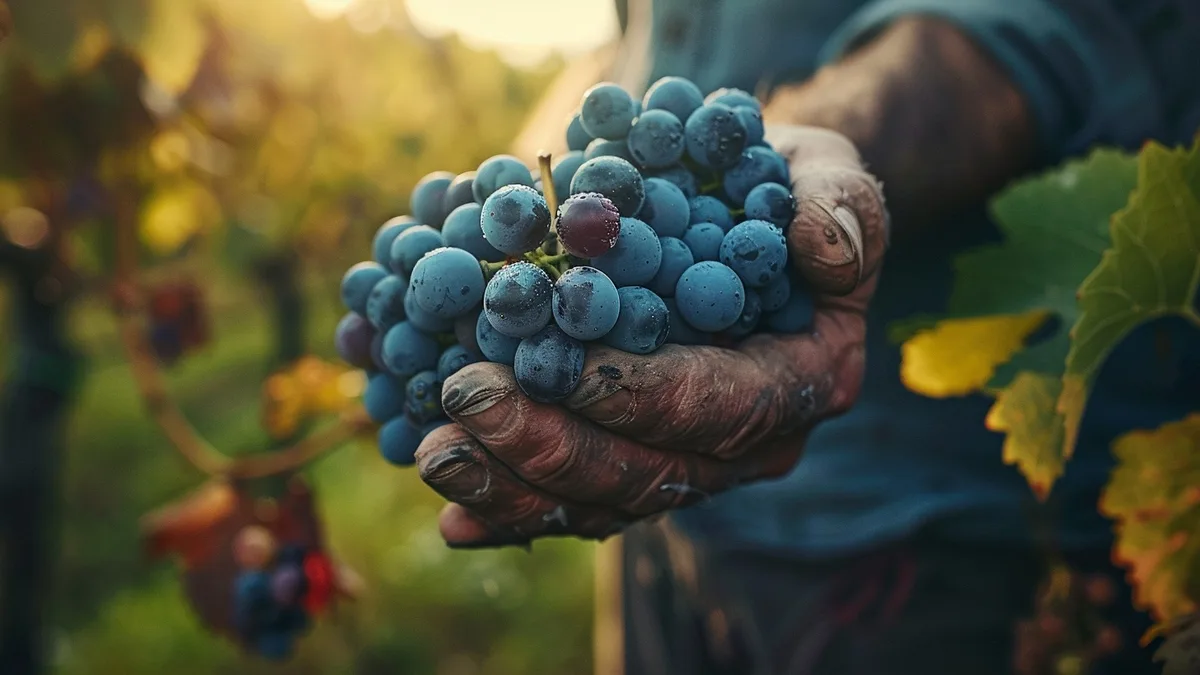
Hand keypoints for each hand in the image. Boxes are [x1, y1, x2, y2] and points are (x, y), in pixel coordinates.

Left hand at [415, 126, 888, 547]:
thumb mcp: (829, 176)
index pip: (720, 406)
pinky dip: (512, 509)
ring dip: (514, 484)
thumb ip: (843, 208)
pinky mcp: (635, 462)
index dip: (639, 396)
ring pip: (602, 501)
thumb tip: (822, 247)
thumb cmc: (787, 190)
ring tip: (436, 453)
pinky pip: (574, 504)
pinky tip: (450, 513)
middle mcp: (747, 443)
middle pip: (649, 471)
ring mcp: (688, 464)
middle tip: (467, 398)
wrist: (750, 221)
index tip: (559, 365)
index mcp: (802, 383)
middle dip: (553, 444)